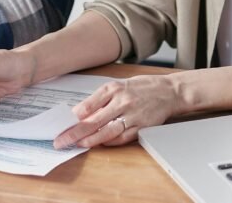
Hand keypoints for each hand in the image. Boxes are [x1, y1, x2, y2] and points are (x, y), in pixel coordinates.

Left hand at [53, 75, 179, 148]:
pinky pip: (122, 137)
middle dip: (75, 133)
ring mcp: (133, 114)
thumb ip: (100, 99)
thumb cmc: (143, 88)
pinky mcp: (142, 126)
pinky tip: (100, 144)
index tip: (61, 126)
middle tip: (61, 141)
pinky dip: (110, 142)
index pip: (88, 105)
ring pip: (107, 131)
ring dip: (90, 140)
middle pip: (94, 120)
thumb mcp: (119, 86)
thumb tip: (80, 113)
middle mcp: (122, 101)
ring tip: (77, 145)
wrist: (170, 91)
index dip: (72, 118)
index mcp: (114, 89)